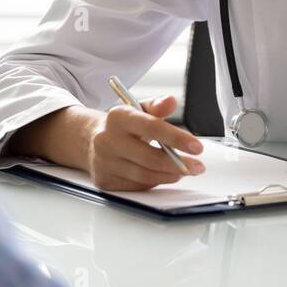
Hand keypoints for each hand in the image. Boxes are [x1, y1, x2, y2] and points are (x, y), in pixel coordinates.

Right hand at [86, 95, 205, 190]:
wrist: (89, 139)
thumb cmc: (121, 125)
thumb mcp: (137, 109)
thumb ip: (156, 106)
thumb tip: (171, 101)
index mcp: (118, 117)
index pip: (151, 127)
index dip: (177, 138)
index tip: (197, 147)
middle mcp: (107, 140)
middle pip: (149, 157)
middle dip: (178, 164)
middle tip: (197, 166)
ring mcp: (104, 162)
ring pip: (144, 175)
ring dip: (169, 175)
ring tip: (184, 171)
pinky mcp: (104, 180)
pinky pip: (136, 186)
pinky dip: (154, 181)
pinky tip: (163, 175)